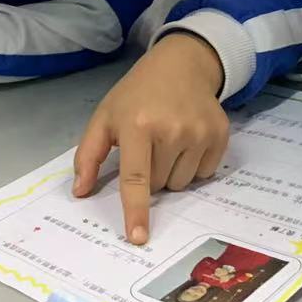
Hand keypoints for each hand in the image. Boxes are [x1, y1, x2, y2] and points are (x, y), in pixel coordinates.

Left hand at [72, 34, 228, 245]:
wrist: (181, 64)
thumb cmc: (137, 94)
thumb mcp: (105, 116)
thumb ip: (88, 155)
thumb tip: (81, 191)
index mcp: (138, 125)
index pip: (136, 177)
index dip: (136, 210)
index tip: (138, 237)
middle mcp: (172, 130)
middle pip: (158, 185)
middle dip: (150, 175)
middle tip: (148, 146)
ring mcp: (199, 132)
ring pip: (181, 184)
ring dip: (171, 172)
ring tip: (168, 141)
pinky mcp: (220, 135)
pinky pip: (204, 173)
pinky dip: (193, 165)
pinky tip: (187, 140)